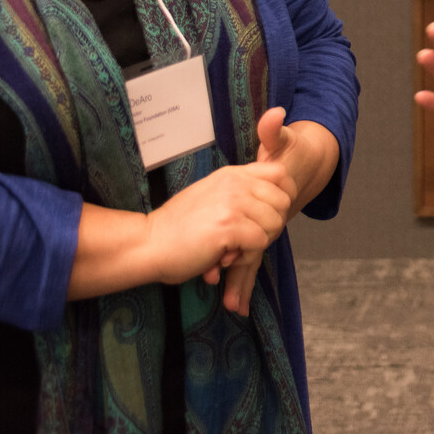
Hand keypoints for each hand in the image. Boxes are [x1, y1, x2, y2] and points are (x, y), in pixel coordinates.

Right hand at [142, 160, 296, 300]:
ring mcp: (233, 202)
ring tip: (233, 251)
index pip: (280, 173)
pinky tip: (225, 259)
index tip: (271, 216)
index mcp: (232, 174)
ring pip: (274, 224)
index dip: (284, 196)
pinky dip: (247, 258)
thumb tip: (271, 203)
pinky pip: (260, 243)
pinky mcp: (229, 226)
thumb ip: (237, 193)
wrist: (148, 243)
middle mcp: (235, 183)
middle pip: (283, 202)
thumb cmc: (178, 227)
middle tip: (248, 241)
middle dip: (272, 227)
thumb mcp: (210, 196)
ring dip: (259, 244)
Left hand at [210, 107, 339, 313]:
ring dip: (242, 281)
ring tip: (232, 305)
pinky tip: (236, 301)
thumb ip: (274, 130)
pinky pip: (251, 256)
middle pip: (254, 247)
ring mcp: (267, 225)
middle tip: (219, 285)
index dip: (240, 243)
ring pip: (252, 257)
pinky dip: (243, 278)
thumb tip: (275, 115)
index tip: (223, 257)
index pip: (256, 225)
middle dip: (239, 270)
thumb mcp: (282, 140)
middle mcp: (271, 217)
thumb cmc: (293, 151)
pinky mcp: (261, 230)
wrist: (309, 161)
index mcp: (272, 201)